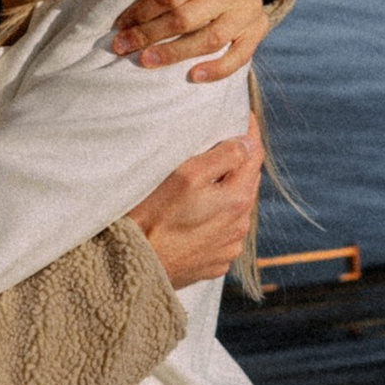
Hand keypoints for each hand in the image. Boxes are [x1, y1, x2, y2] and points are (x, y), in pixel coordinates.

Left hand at [113, 0, 276, 81]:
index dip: (142, 12)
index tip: (120, 24)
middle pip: (187, 19)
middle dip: (150, 35)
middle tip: (122, 47)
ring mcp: (250, 9)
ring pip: (210, 40)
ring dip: (175, 55)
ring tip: (146, 61)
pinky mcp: (258, 27)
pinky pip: (241, 55)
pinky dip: (218, 70)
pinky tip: (193, 76)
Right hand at [130, 126, 263, 286]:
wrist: (131, 269)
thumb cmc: (152, 218)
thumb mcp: (185, 175)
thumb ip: (222, 156)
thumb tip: (247, 143)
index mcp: (238, 200)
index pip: (254, 155)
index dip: (250, 131)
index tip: (243, 114)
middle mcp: (239, 227)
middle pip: (246, 183)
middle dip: (237, 162)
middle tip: (221, 142)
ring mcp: (227, 248)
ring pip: (234, 209)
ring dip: (226, 192)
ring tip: (204, 181)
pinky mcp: (213, 264)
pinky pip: (221, 233)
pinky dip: (214, 218)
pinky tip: (194, 215)